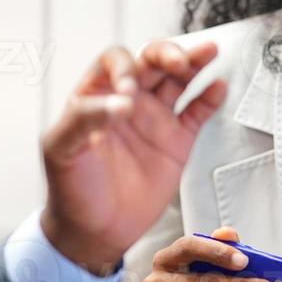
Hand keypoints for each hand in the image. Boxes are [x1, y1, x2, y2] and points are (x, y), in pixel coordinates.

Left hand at [40, 39, 227, 273]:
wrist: (94, 230)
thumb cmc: (71, 187)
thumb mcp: (62, 150)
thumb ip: (84, 119)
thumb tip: (121, 101)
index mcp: (95, 95)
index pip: (114, 61)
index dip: (124, 67)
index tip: (128, 90)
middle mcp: (128, 100)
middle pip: (151, 61)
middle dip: (166, 53)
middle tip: (177, 61)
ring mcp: (154, 119)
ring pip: (178, 80)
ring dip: (194, 63)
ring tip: (209, 52)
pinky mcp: (176, 141)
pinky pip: (197, 112)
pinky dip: (210, 98)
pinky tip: (218, 86)